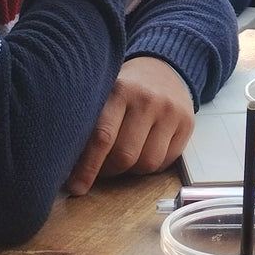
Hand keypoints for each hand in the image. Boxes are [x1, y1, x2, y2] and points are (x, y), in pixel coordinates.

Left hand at [65, 56, 193, 195]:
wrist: (163, 68)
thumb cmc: (125, 88)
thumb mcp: (105, 92)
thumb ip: (91, 121)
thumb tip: (67, 163)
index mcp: (120, 90)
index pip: (102, 137)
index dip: (87, 167)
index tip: (76, 186)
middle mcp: (147, 100)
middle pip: (125, 155)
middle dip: (108, 171)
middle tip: (100, 168)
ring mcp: (170, 112)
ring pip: (147, 163)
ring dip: (130, 171)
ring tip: (122, 158)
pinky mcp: (187, 123)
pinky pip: (165, 162)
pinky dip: (150, 167)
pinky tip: (143, 153)